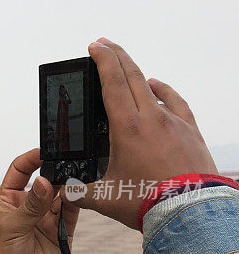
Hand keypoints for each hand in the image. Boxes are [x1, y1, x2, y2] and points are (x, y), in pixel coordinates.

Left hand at [0, 148, 78, 253]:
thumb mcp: (10, 228)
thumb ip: (31, 206)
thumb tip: (46, 182)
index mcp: (10, 199)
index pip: (21, 170)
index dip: (32, 158)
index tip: (45, 151)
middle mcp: (30, 205)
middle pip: (46, 180)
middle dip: (56, 171)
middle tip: (66, 165)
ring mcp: (47, 218)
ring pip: (61, 194)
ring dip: (67, 186)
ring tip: (73, 181)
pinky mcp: (62, 232)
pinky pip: (72, 212)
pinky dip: (76, 202)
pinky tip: (78, 194)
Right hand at [77, 38, 216, 227]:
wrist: (190, 210)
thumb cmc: (148, 202)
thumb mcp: (107, 199)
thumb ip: (80, 193)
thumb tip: (63, 192)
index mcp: (127, 127)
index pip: (112, 83)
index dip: (102, 60)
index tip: (94, 46)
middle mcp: (151, 118)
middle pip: (132, 75)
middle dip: (116, 55)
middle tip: (104, 43)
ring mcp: (173, 122)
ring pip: (153, 87)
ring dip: (137, 73)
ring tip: (126, 68)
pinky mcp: (190, 131)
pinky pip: (175, 102)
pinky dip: (163, 91)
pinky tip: (157, 88)